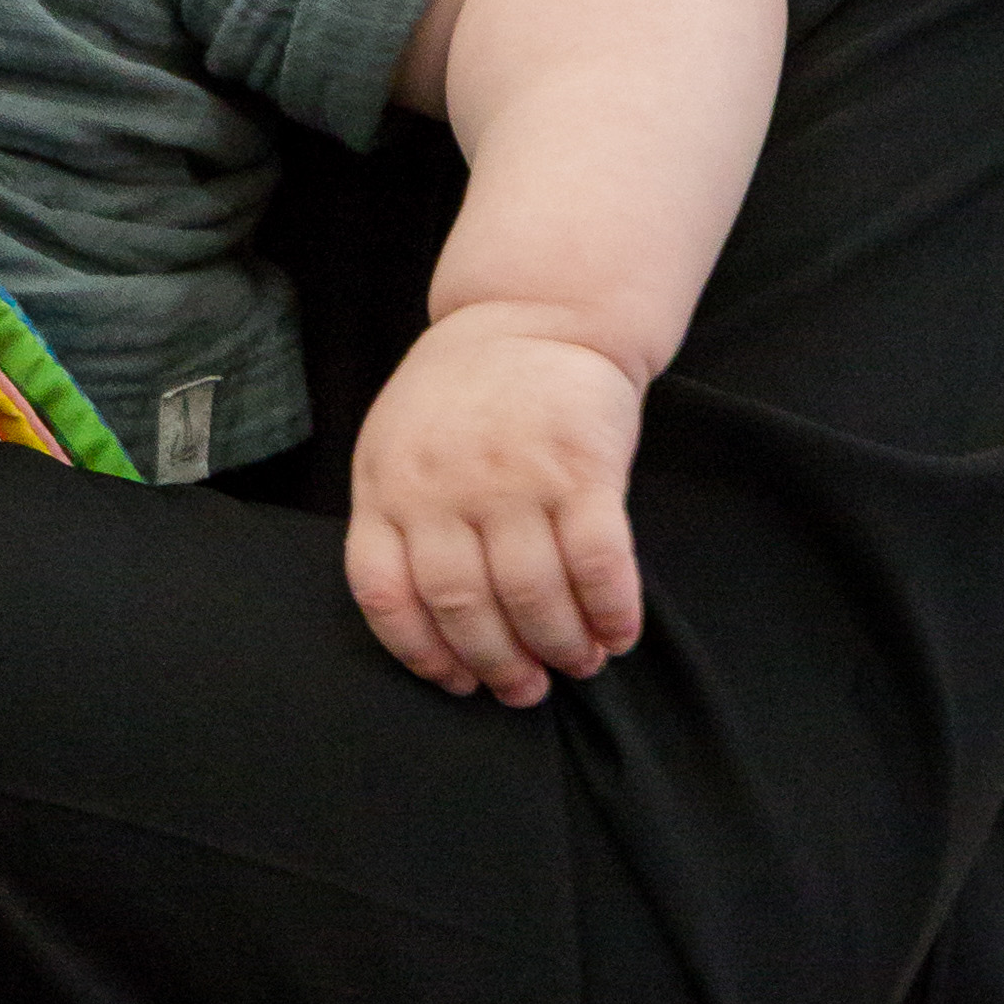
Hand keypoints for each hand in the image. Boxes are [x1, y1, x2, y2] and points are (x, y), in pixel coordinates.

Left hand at [342, 307, 647, 706]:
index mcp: (387, 485)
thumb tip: (436, 629)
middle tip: (526, 691)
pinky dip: (610, 610)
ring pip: (532, 594)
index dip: (421, 652)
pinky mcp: (581, 467)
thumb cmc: (465, 396)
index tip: (456, 684)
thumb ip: (403, 520)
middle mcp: (443, 486)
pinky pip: (597, 562)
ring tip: (579, 664)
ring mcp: (513, 477)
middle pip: (463, 606)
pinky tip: (619, 632)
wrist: (538, 313)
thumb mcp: (399, 444)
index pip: (384, 593)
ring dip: (560, 646)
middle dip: (498, 664)